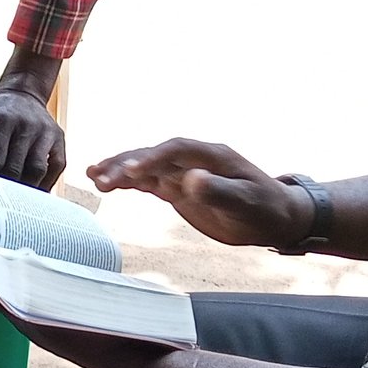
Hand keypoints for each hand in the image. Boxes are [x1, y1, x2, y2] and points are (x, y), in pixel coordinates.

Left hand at [0, 84, 66, 188]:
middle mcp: (27, 125)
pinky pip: (57, 167)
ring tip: (15, 200)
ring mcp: (46, 132)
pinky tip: (35, 191)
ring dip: (26, 189)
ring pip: (37, 170)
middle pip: (16, 168)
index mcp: (1, 121)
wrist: (22, 95)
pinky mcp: (59, 138)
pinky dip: (47, 183)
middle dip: (6, 188)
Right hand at [87, 137, 314, 248]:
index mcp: (212, 155)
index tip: (132, 172)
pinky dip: (125, 181)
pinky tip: (102, 183)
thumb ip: (219, 190)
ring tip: (93, 177)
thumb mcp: (246, 202)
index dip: (153, 157)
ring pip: (145, 167)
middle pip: (153, 155)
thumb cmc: (264, 209)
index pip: (176, 149)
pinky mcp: (176, 189)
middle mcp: (193, 160)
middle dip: (127, 164)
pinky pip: (146, 181)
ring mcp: (182, 174)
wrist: (274, 218)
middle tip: (103, 177)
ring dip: (120, 171)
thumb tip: (191, 179)